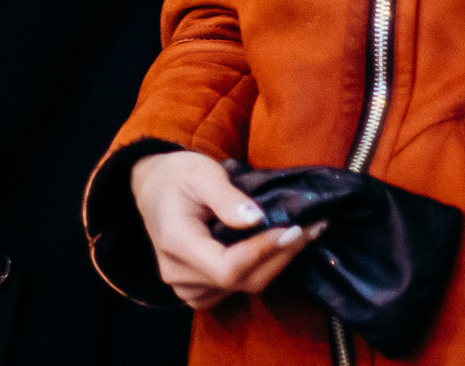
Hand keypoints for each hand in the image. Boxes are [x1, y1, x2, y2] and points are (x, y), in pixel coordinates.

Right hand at [129, 150, 323, 309]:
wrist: (151, 189)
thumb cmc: (177, 176)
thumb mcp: (200, 173)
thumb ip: (226, 197)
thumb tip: (257, 219)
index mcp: (176, 243)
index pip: (227, 267)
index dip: (263, 252)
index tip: (293, 229)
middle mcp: (178, 274)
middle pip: (241, 281)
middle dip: (282, 255)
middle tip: (313, 228)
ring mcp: (186, 287)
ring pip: (244, 288)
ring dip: (277, 263)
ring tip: (302, 235)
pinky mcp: (198, 290)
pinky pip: (237, 290)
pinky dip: (262, 270)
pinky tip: (278, 248)